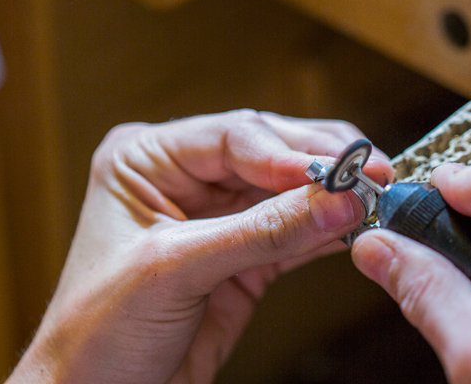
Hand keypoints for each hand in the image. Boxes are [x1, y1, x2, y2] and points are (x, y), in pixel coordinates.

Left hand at [9, 110, 392, 383]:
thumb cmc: (96, 333)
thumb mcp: (175, 271)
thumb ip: (261, 233)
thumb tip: (336, 201)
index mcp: (145, 158)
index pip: (231, 137)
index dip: (287, 152)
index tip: (334, 171)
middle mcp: (183, 176)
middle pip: (267, 152)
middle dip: (320, 163)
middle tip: (371, 172)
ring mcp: (215, 216)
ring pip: (287, 190)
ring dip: (330, 195)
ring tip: (375, 195)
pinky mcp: (241, 256)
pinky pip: (293, 233)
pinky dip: (324, 231)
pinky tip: (354, 226)